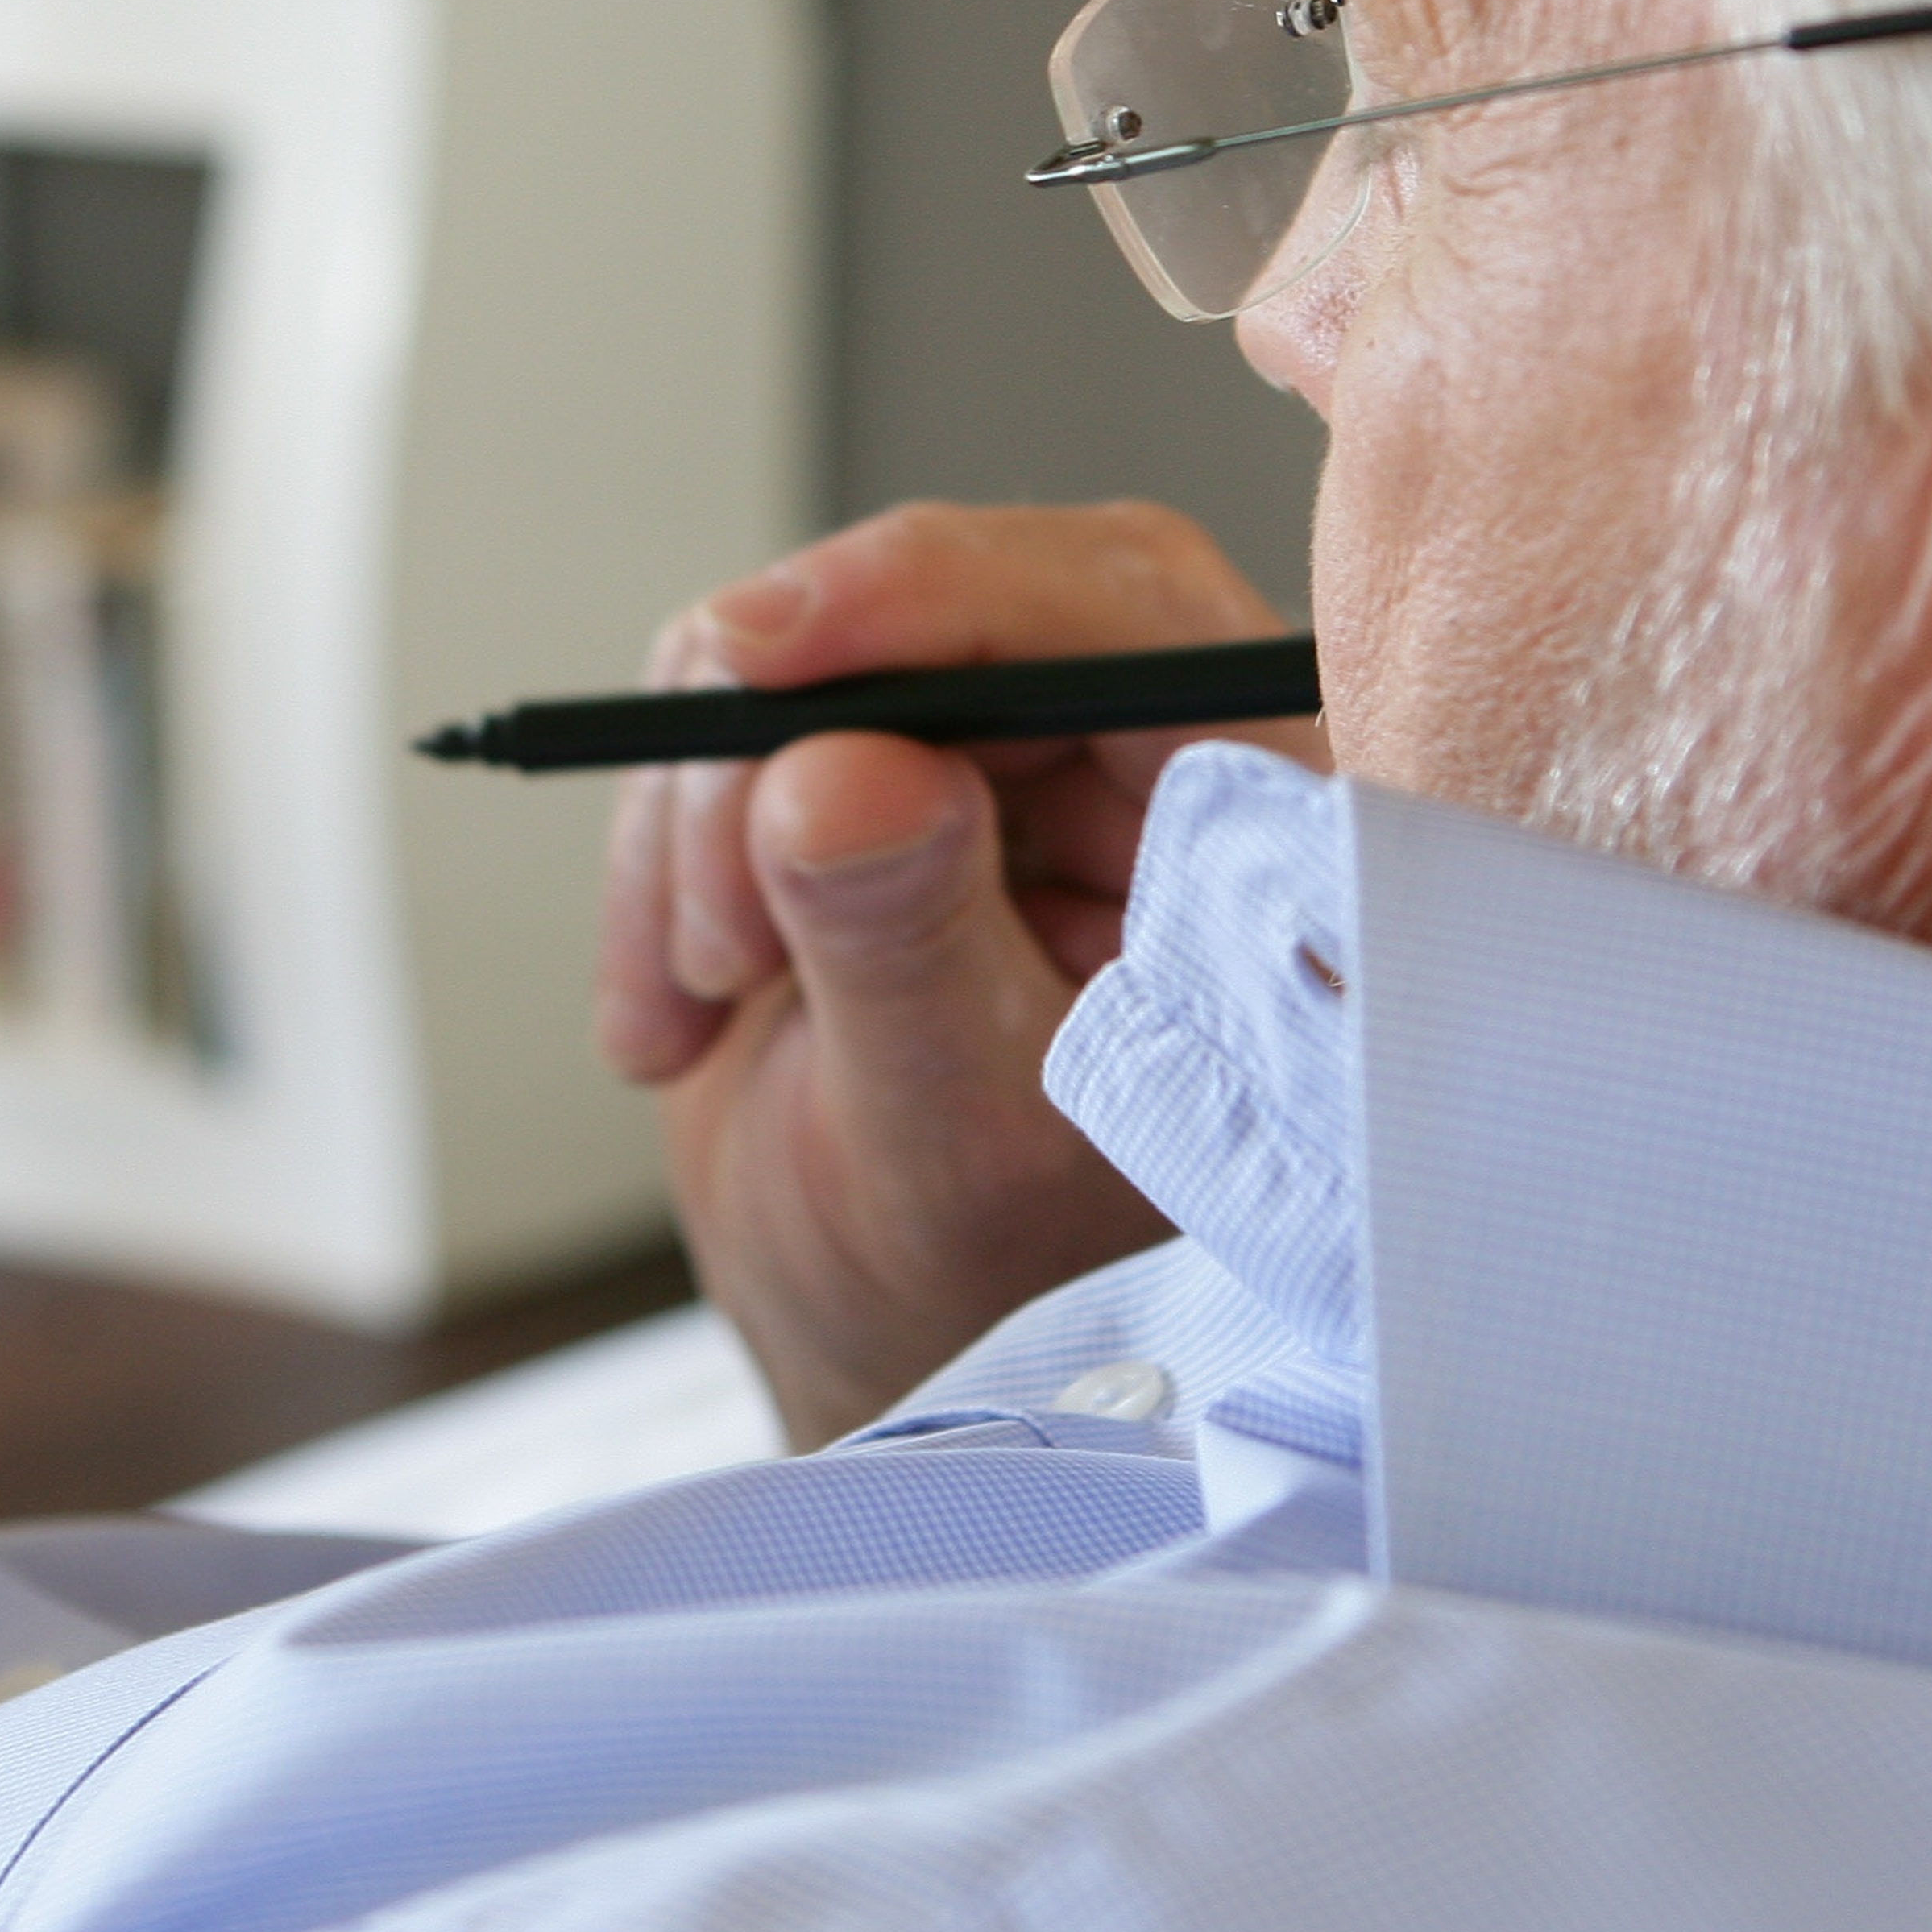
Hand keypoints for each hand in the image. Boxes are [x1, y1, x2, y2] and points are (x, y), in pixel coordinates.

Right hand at [596, 502, 1319, 1443]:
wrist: (886, 1335)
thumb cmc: (979, 1281)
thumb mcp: (943, 1144)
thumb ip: (908, 951)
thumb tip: (845, 769)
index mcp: (1260, 834)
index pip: (1128, 613)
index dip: (939, 597)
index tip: (759, 654)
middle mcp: (1155, 754)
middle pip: (948, 610)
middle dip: (773, 754)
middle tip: (709, 934)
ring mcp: (1019, 749)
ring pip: (813, 652)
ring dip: (700, 819)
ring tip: (695, 999)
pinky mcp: (895, 756)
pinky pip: (740, 713)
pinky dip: (670, 847)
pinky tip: (674, 1001)